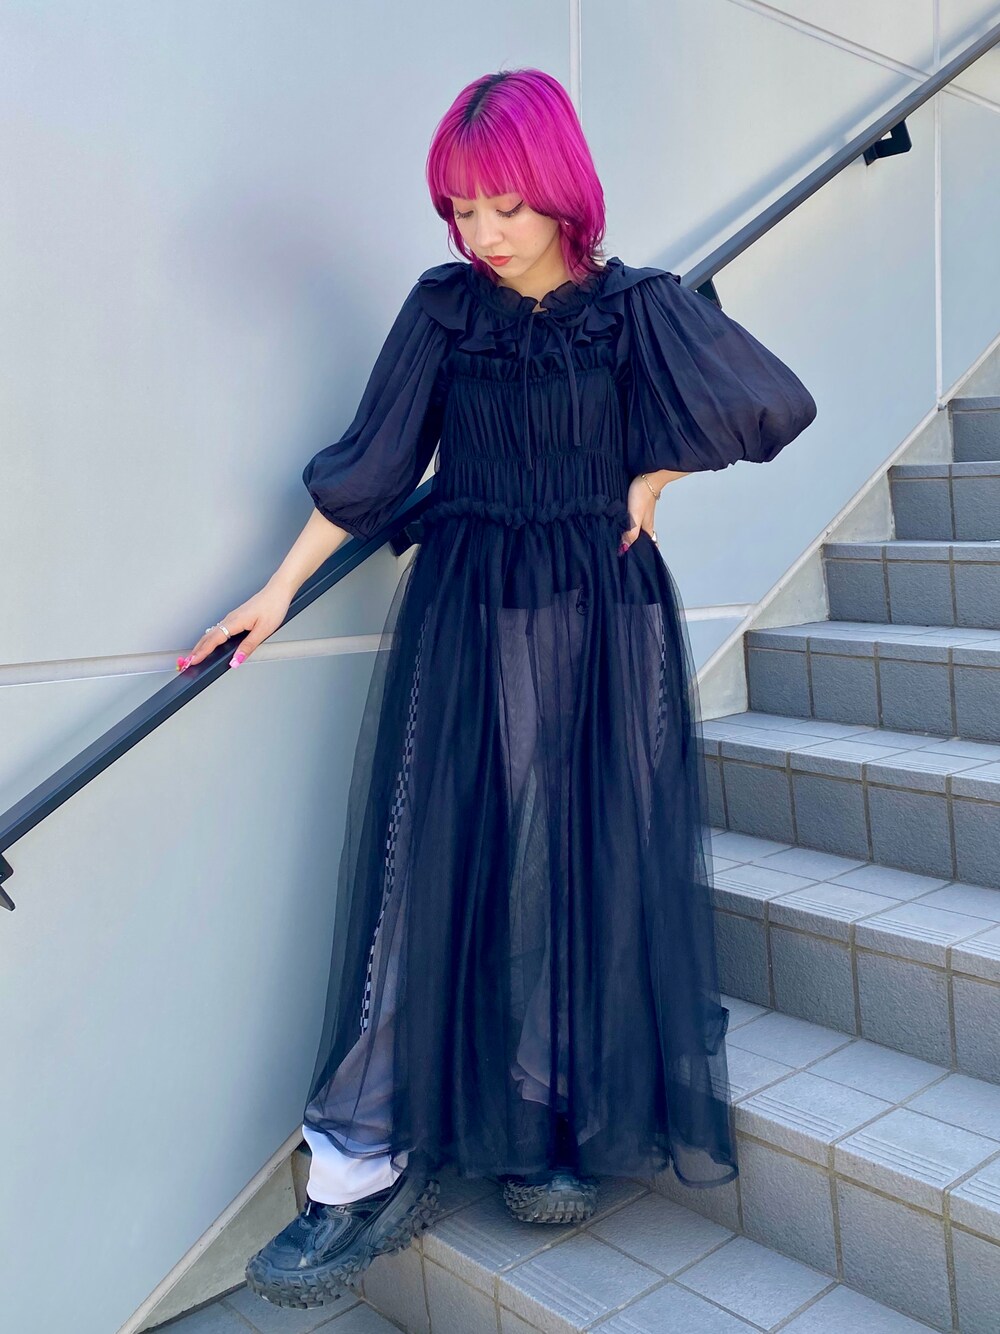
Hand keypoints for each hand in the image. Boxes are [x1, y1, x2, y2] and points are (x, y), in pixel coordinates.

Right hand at [177, 579, 293, 670]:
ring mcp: (232, 617)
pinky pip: (219, 629)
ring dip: (202, 644)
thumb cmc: (273, 607)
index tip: (193, 661)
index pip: (214, 640)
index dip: (202, 651)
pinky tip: (211, 643)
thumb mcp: (263, 631)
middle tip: (187, 662)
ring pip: (213, 632)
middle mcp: (230, 618)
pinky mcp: (236, 617)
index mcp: (235, 621)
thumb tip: (236, 660)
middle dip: (197, 650)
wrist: (278, 591)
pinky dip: (211, 638)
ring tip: (195, 655)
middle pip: (208, 636)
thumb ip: (248, 647)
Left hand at [620, 475, 656, 552]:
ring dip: (630, 534)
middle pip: (642, 537)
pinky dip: (627, 523)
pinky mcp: (636, 505)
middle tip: (624, 552)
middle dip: (636, 544)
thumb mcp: (635, 517)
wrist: (647, 475)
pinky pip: (632, 518)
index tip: (637, 560)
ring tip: (619, 540)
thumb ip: (631, 532)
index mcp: (647, 527)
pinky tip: (619, 523)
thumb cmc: (643, 495)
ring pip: (637, 527)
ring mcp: (641, 513)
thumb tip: (624, 549)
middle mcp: (645, 522)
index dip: (645, 551)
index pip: (649, 544)